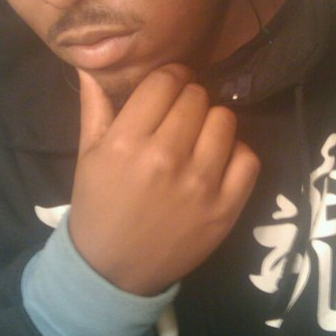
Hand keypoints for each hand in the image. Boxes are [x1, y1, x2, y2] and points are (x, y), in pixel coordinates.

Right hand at [68, 64, 259, 295]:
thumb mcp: (87, 155)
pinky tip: (217, 161)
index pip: (166, 81)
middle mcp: (166, 159)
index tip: (170, 83)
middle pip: (197, 97)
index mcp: (127, 142)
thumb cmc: (98, 206)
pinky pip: (248, 157)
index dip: (170, 76)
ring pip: (224, 120)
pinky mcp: (226, 209)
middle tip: (181, 114)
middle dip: (189, 98)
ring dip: (212, 122)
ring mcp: (200, 185)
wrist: (113, 270)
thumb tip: (92, 65)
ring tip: (199, 136)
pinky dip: (236, 154)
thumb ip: (95, 106)